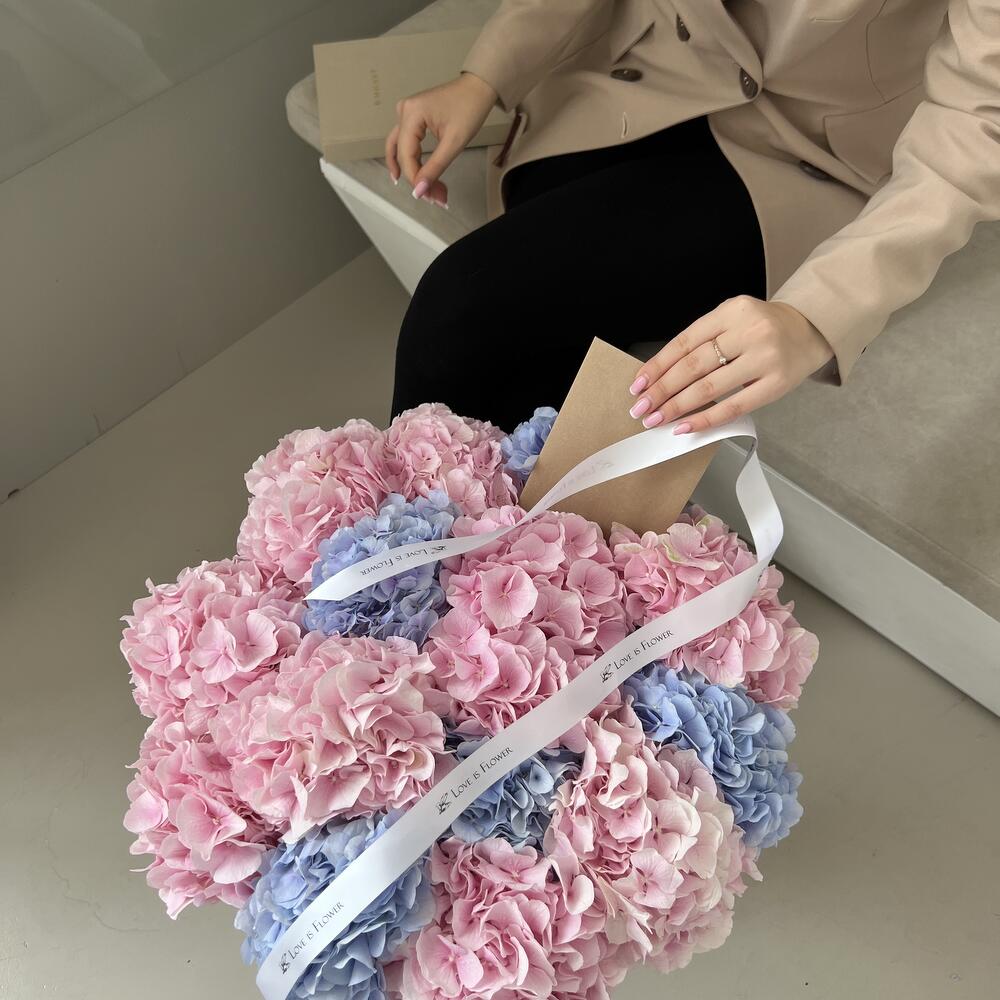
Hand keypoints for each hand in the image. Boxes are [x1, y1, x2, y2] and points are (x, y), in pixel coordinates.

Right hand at [385, 72, 498, 207]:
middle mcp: (404, 111)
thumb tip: (420, 190)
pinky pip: (405, 142)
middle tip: (433, 198)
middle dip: (417, 178)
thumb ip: (435, 168)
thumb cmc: (469, 108)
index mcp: (411, 114)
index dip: (415, 179)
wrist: (478, 88)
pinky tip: (413, 174)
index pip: (406, 155)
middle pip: (402, 154)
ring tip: (422, 191)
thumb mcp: (454, 142)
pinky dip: (412, 160)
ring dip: (411, 171)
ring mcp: (406, 113)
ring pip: (399, 149)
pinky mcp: (412, 117)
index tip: (429, 197)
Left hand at [626, 296, 834, 432]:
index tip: (638, 385)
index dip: (657, 366)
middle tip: (641, 408)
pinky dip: (705, 419)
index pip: (684, 342)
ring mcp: (764, 358)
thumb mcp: (733, 319)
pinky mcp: (776, 384)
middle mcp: (748, 331)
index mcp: (732, 310)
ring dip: (677, 406)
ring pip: (709, 387)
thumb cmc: (763, 328)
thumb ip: (703, 340)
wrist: (811, 329)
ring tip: (656, 419)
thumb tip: (660, 375)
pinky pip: (733, 407)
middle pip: (693, 366)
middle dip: (661, 390)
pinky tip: (685, 426)